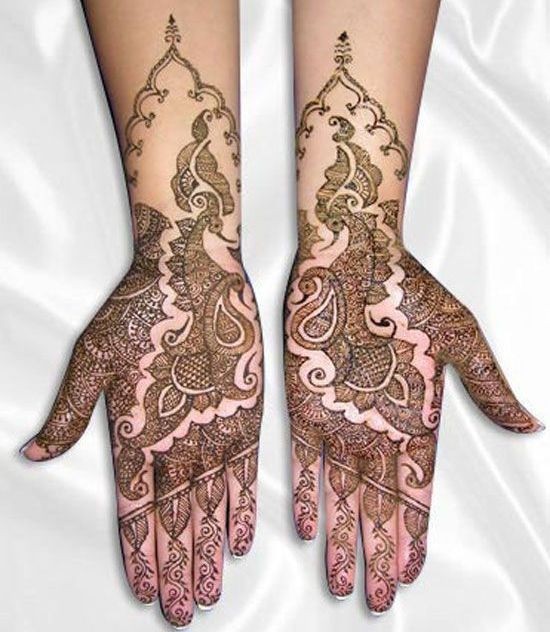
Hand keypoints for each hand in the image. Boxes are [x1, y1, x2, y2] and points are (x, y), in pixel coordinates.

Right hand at [22, 108, 262, 626]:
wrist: (192, 272)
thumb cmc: (140, 308)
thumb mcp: (95, 360)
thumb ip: (72, 412)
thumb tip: (31, 455)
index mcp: (135, 431)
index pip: (135, 508)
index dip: (140, 551)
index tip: (146, 588)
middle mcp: (173, 439)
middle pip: (174, 518)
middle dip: (177, 563)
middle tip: (183, 610)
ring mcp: (209, 428)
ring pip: (208, 504)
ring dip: (206, 547)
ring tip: (209, 589)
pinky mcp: (243, 413)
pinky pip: (242, 471)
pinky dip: (239, 507)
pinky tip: (236, 540)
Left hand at [285, 40, 540, 613]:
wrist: (354, 257)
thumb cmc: (408, 292)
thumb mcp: (460, 340)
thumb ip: (489, 385)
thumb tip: (531, 423)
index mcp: (416, 416)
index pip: (418, 490)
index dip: (416, 532)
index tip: (413, 569)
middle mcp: (377, 426)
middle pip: (380, 505)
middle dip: (380, 551)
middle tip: (378, 597)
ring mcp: (340, 418)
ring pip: (342, 493)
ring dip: (344, 537)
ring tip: (343, 580)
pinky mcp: (304, 404)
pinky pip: (304, 460)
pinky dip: (308, 494)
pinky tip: (310, 528)